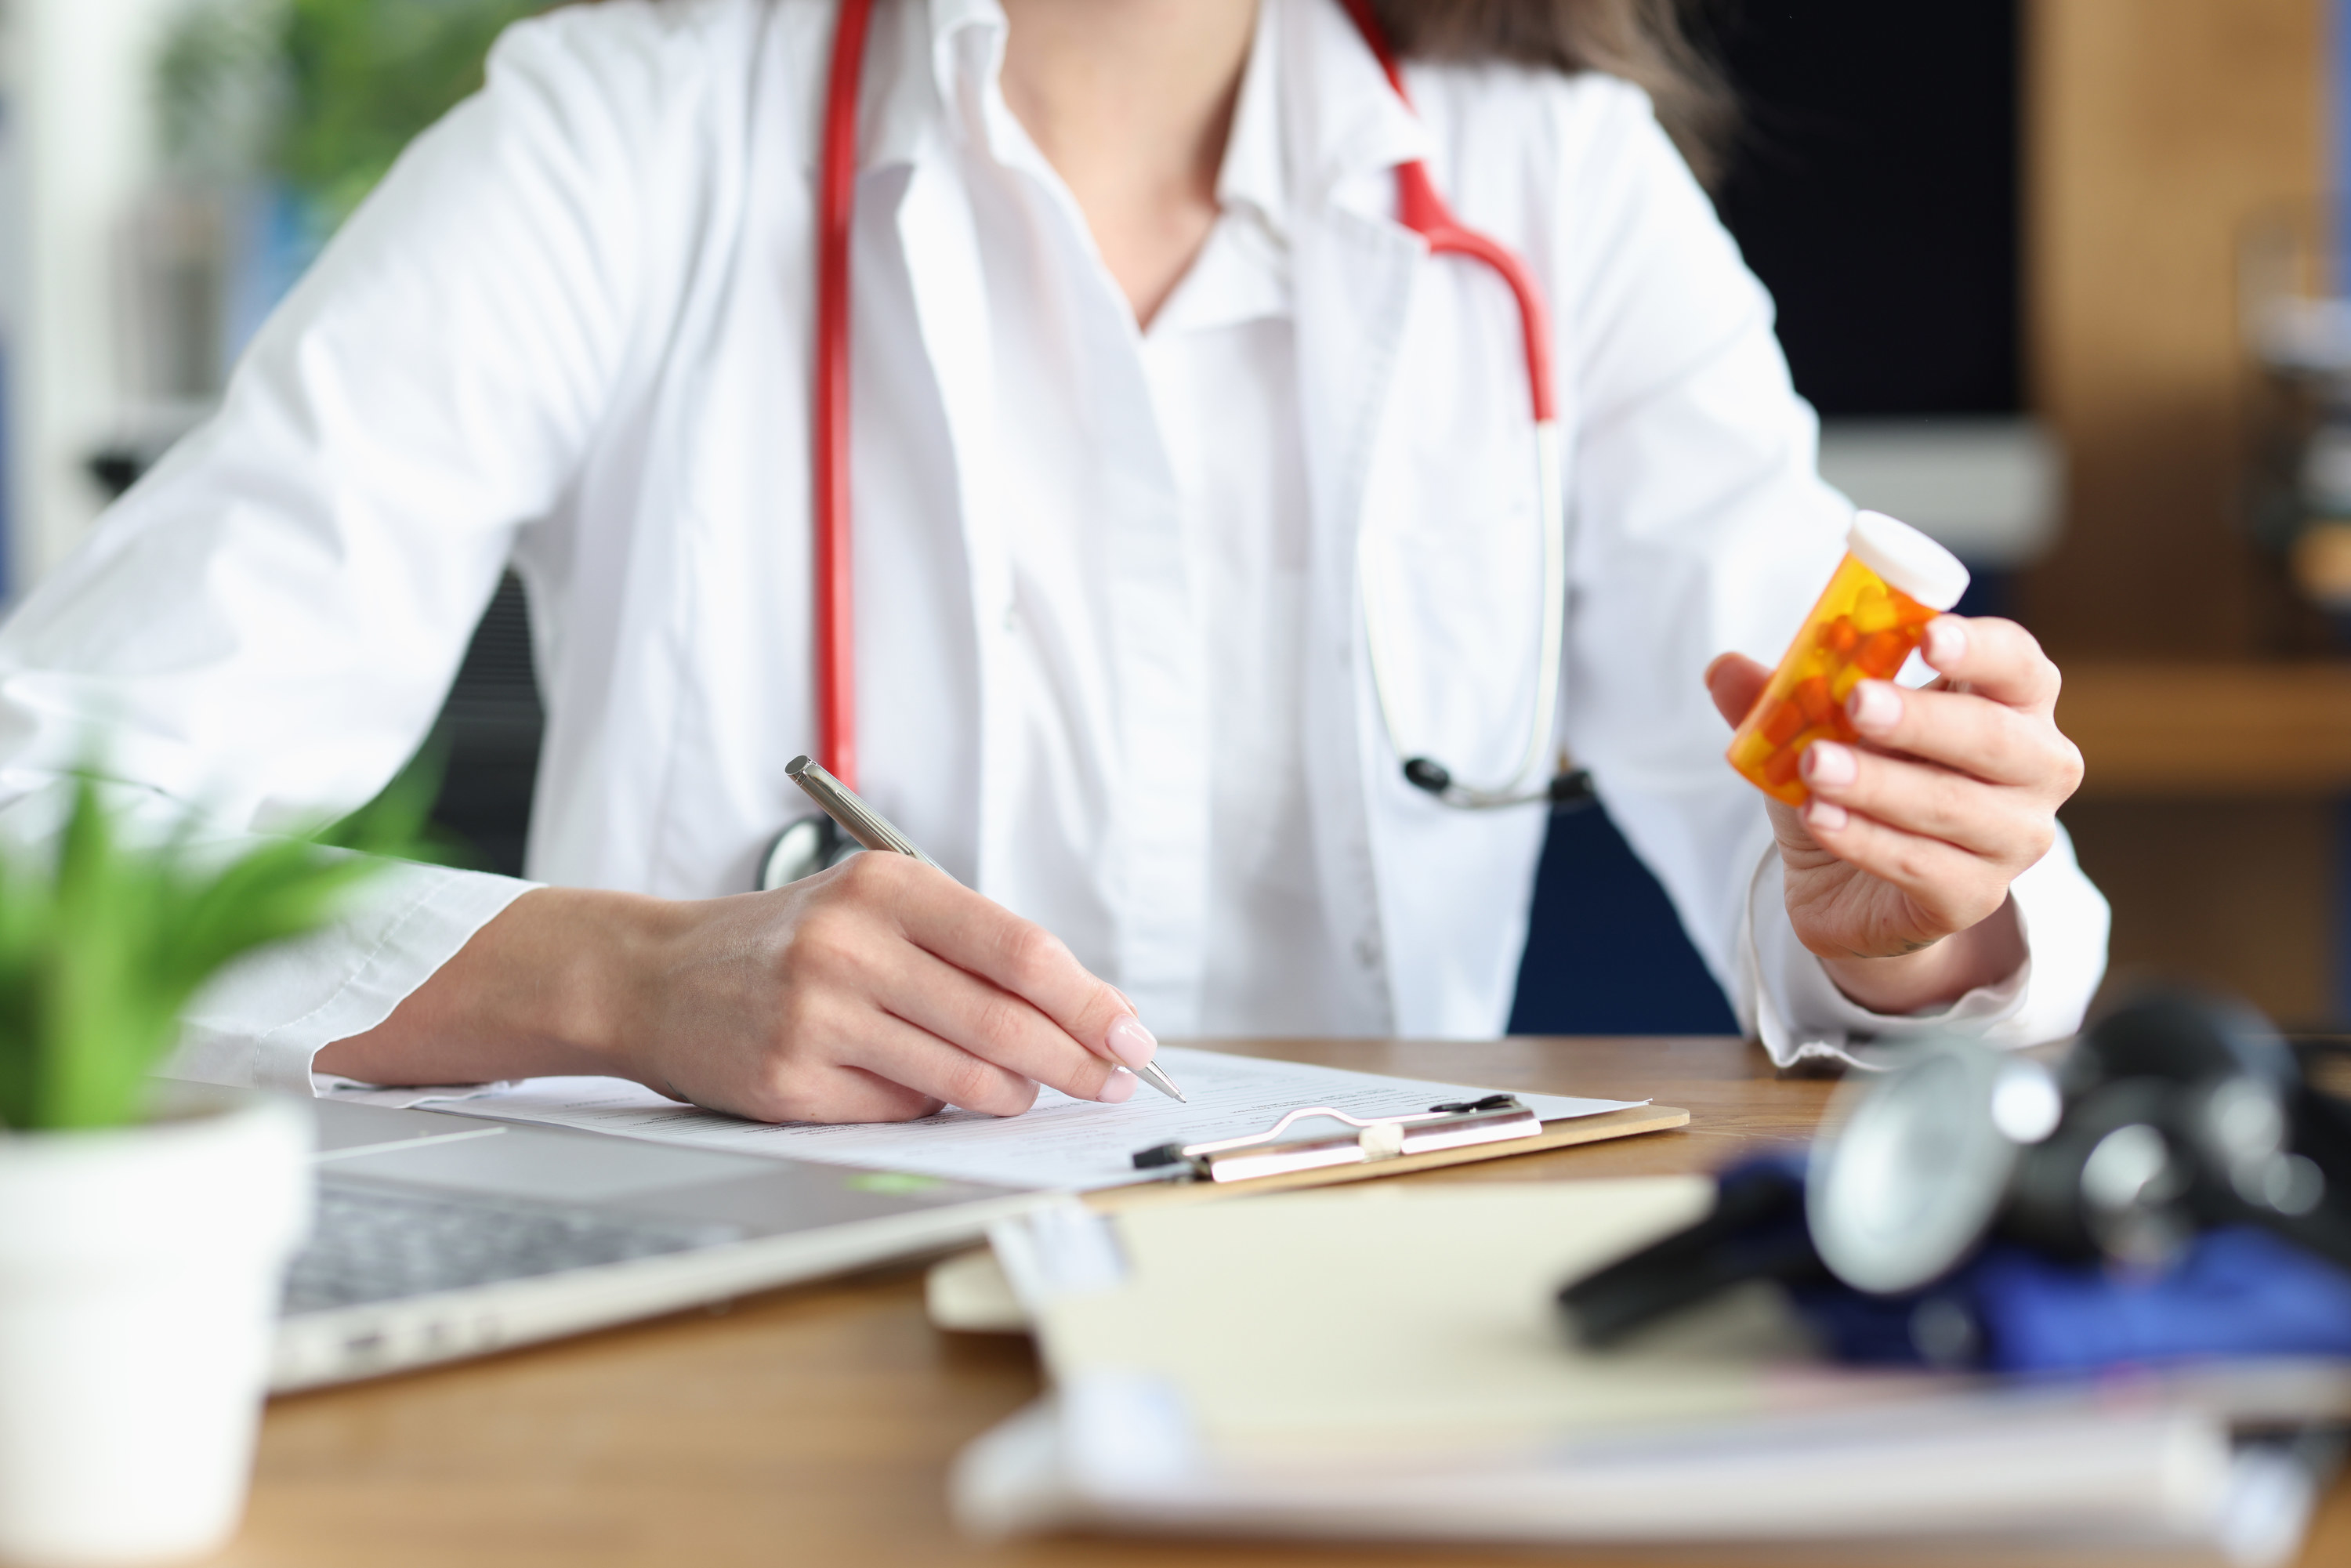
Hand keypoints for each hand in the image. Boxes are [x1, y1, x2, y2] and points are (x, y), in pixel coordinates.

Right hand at [314, 852, 1154, 1122]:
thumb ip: (964, 948)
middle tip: (1111, 1082)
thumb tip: (1080, 1015)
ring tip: (1020, 1088)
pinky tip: (915, 1088)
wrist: (653, 976)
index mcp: (886, 887)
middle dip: (1074, 1061)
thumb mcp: (872, 909)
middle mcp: (850, 945)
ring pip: (962, 1079)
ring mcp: (817, 1017)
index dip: (1089, 1001)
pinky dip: (929, 1108)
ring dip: (1010, 1093)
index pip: (1019, 949)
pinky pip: (901, 1113)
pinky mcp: (789, 1082)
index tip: (1132, 1036)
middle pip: (1002, 1021)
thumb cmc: (786, 943)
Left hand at [1705, 616, 2082, 1012]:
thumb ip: (1781, 696)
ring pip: (1951, 806)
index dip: (1980, 649)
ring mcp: (2012, 839)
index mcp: (2010, 703)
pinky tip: (1818, 818)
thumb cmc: (1860, 780)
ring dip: (1878, 783)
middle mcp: (2033, 769)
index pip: (2018, 664)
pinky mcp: (1972, 897)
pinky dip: (1864, 839)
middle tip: (1857, 701)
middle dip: (1920, 717)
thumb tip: (1722, 668)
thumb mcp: (1817, 729)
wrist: (1851, 886)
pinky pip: (1921, 866)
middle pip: (1994, 737)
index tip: (1927, 635)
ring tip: (1814, 765)